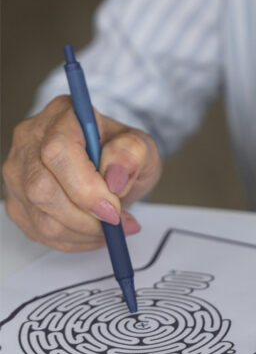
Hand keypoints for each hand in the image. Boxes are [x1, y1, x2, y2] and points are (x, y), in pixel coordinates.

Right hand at [3, 95, 161, 250]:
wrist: (111, 164)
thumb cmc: (123, 152)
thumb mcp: (142, 146)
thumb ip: (133, 153)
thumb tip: (114, 177)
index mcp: (62, 114)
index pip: (59, 151)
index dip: (85, 187)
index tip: (113, 209)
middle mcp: (31, 139)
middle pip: (43, 188)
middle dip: (85, 217)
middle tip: (117, 222)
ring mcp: (18, 170)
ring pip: (40, 216)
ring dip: (82, 232)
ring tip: (112, 228)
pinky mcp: (16, 200)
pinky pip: (38, 231)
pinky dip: (73, 240)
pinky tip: (94, 232)